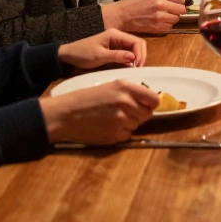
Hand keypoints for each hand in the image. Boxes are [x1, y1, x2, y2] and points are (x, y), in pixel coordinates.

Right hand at [39, 79, 157, 144]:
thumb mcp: (110, 86)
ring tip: (112, 118)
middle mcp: (126, 102)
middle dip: (139, 114)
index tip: (147, 105)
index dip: (151, 103)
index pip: (154, 99)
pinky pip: (128, 135)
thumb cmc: (86, 98)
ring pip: (137, 124)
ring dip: (129, 123)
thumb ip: (130, 93)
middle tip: (125, 112)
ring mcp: (122, 120)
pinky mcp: (116, 135)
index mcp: (125, 87)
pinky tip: (108, 127)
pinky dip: (121, 133)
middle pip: (148, 113)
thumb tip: (148, 101)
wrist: (66, 114)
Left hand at [58, 29, 147, 69]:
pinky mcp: (114, 52)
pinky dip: (130, 62)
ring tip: (135, 70)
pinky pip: (127, 55)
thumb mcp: (99, 56)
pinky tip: (129, 69)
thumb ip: (116, 56)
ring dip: (136, 59)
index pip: (135, 41)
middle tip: (138, 69)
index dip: (140, 53)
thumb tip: (133, 58)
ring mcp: (117, 44)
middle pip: (137, 44)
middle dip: (140, 56)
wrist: (68, 56)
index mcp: (115, 34)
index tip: (138, 66)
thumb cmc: (82, 54)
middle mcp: (118, 37)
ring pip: (133, 50)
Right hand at [101, 0, 186, 33]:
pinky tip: (158, 22)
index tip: (175, 3)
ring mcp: (159, 16)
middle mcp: (161, 3)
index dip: (179, 1)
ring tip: (163, 16)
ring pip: (177, 19)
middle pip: (182, 9)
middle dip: (178, 10)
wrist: (122, 14)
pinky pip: (170, 27)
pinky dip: (166, 25)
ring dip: (172, 18)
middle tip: (170, 11)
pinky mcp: (157, 27)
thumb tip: (180, 0)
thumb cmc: (136, 3)